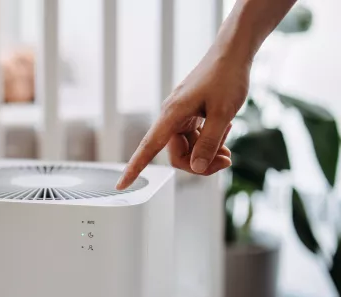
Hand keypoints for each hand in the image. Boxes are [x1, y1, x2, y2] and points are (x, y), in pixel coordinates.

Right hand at [115, 44, 249, 189]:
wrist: (232, 53)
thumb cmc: (227, 78)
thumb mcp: (223, 114)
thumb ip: (208, 143)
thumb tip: (196, 168)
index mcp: (172, 115)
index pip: (147, 148)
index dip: (134, 168)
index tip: (122, 186)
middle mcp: (171, 116)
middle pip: (176, 154)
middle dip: (199, 162)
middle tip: (226, 160)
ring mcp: (180, 115)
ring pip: (187, 147)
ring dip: (207, 152)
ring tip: (229, 149)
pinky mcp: (190, 113)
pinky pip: (194, 137)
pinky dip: (209, 141)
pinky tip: (226, 134)